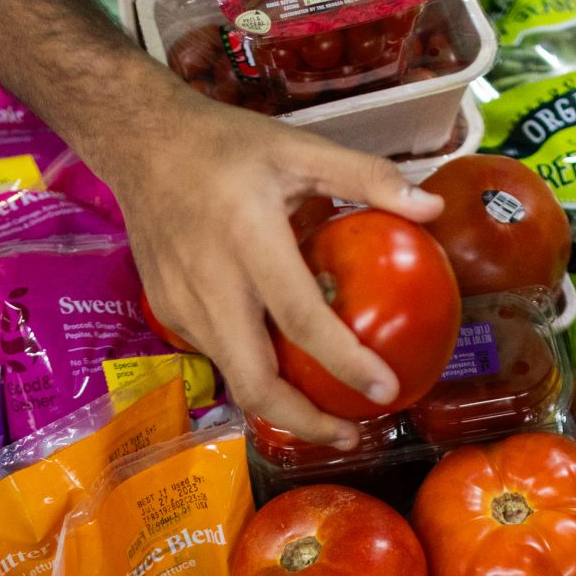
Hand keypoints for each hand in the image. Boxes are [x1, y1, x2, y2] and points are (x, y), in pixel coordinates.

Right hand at [102, 97, 440, 449]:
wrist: (141, 143)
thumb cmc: (225, 144)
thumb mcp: (299, 146)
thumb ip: (367, 177)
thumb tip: (433, 207)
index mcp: (249, 239)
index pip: (301, 319)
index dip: (344, 362)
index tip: (384, 389)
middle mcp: (211, 283)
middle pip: (256, 381)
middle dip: (305, 421)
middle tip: (351, 432)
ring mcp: (182, 305)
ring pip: (235, 379)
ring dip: (281, 404)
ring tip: (325, 410)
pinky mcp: (168, 313)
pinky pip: (218, 356)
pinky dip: (253, 370)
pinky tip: (283, 365)